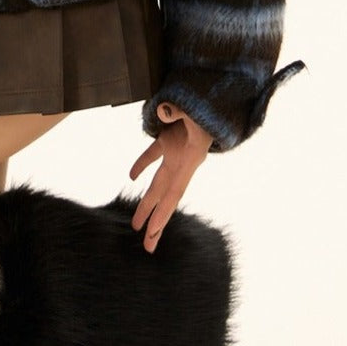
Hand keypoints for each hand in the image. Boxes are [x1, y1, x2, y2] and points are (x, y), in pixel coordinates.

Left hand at [127, 102, 214, 252]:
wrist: (216, 98)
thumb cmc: (208, 105)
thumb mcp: (196, 108)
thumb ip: (178, 110)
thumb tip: (163, 111)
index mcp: (188, 159)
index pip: (173, 192)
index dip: (163, 213)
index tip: (152, 232)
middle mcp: (181, 161)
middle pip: (165, 197)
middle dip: (156, 222)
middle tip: (147, 247)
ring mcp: (175, 151)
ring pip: (158, 183)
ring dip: (148, 203)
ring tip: (136, 225)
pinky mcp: (170, 138)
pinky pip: (153, 155)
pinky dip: (142, 165)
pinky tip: (131, 178)